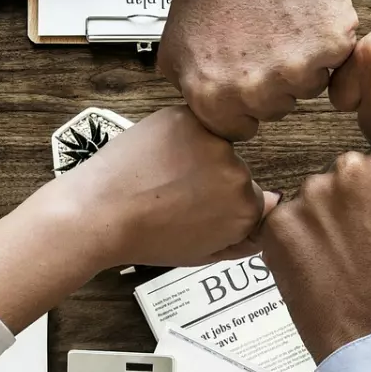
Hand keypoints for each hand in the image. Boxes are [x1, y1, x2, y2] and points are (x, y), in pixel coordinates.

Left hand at [58, 106, 277, 269]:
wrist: (99, 213)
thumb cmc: (145, 238)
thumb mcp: (200, 253)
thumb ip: (243, 237)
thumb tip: (271, 210)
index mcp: (246, 210)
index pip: (252, 199)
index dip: (222, 204)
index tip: (199, 209)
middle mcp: (239, 173)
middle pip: (235, 170)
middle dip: (212, 178)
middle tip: (175, 194)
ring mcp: (214, 142)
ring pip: (215, 145)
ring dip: (196, 154)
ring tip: (162, 175)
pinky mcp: (189, 118)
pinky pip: (194, 124)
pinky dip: (178, 135)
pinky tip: (156, 156)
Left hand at [161, 0, 357, 139]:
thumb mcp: (174, 48)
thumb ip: (193, 92)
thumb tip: (212, 114)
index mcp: (214, 98)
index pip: (240, 129)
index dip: (243, 101)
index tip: (245, 75)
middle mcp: (256, 90)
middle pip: (277, 109)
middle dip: (272, 80)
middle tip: (262, 39)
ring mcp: (297, 69)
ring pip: (310, 86)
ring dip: (302, 61)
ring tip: (282, 23)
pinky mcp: (331, 43)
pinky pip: (336, 59)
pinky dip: (326, 38)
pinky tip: (303, 13)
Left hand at [259, 147, 370, 362]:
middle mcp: (346, 170)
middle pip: (342, 176)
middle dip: (346, 202)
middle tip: (357, 242)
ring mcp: (307, 196)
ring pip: (311, 200)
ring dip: (319, 222)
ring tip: (335, 261)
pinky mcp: (277, 225)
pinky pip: (284, 225)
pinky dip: (294, 244)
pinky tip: (313, 270)